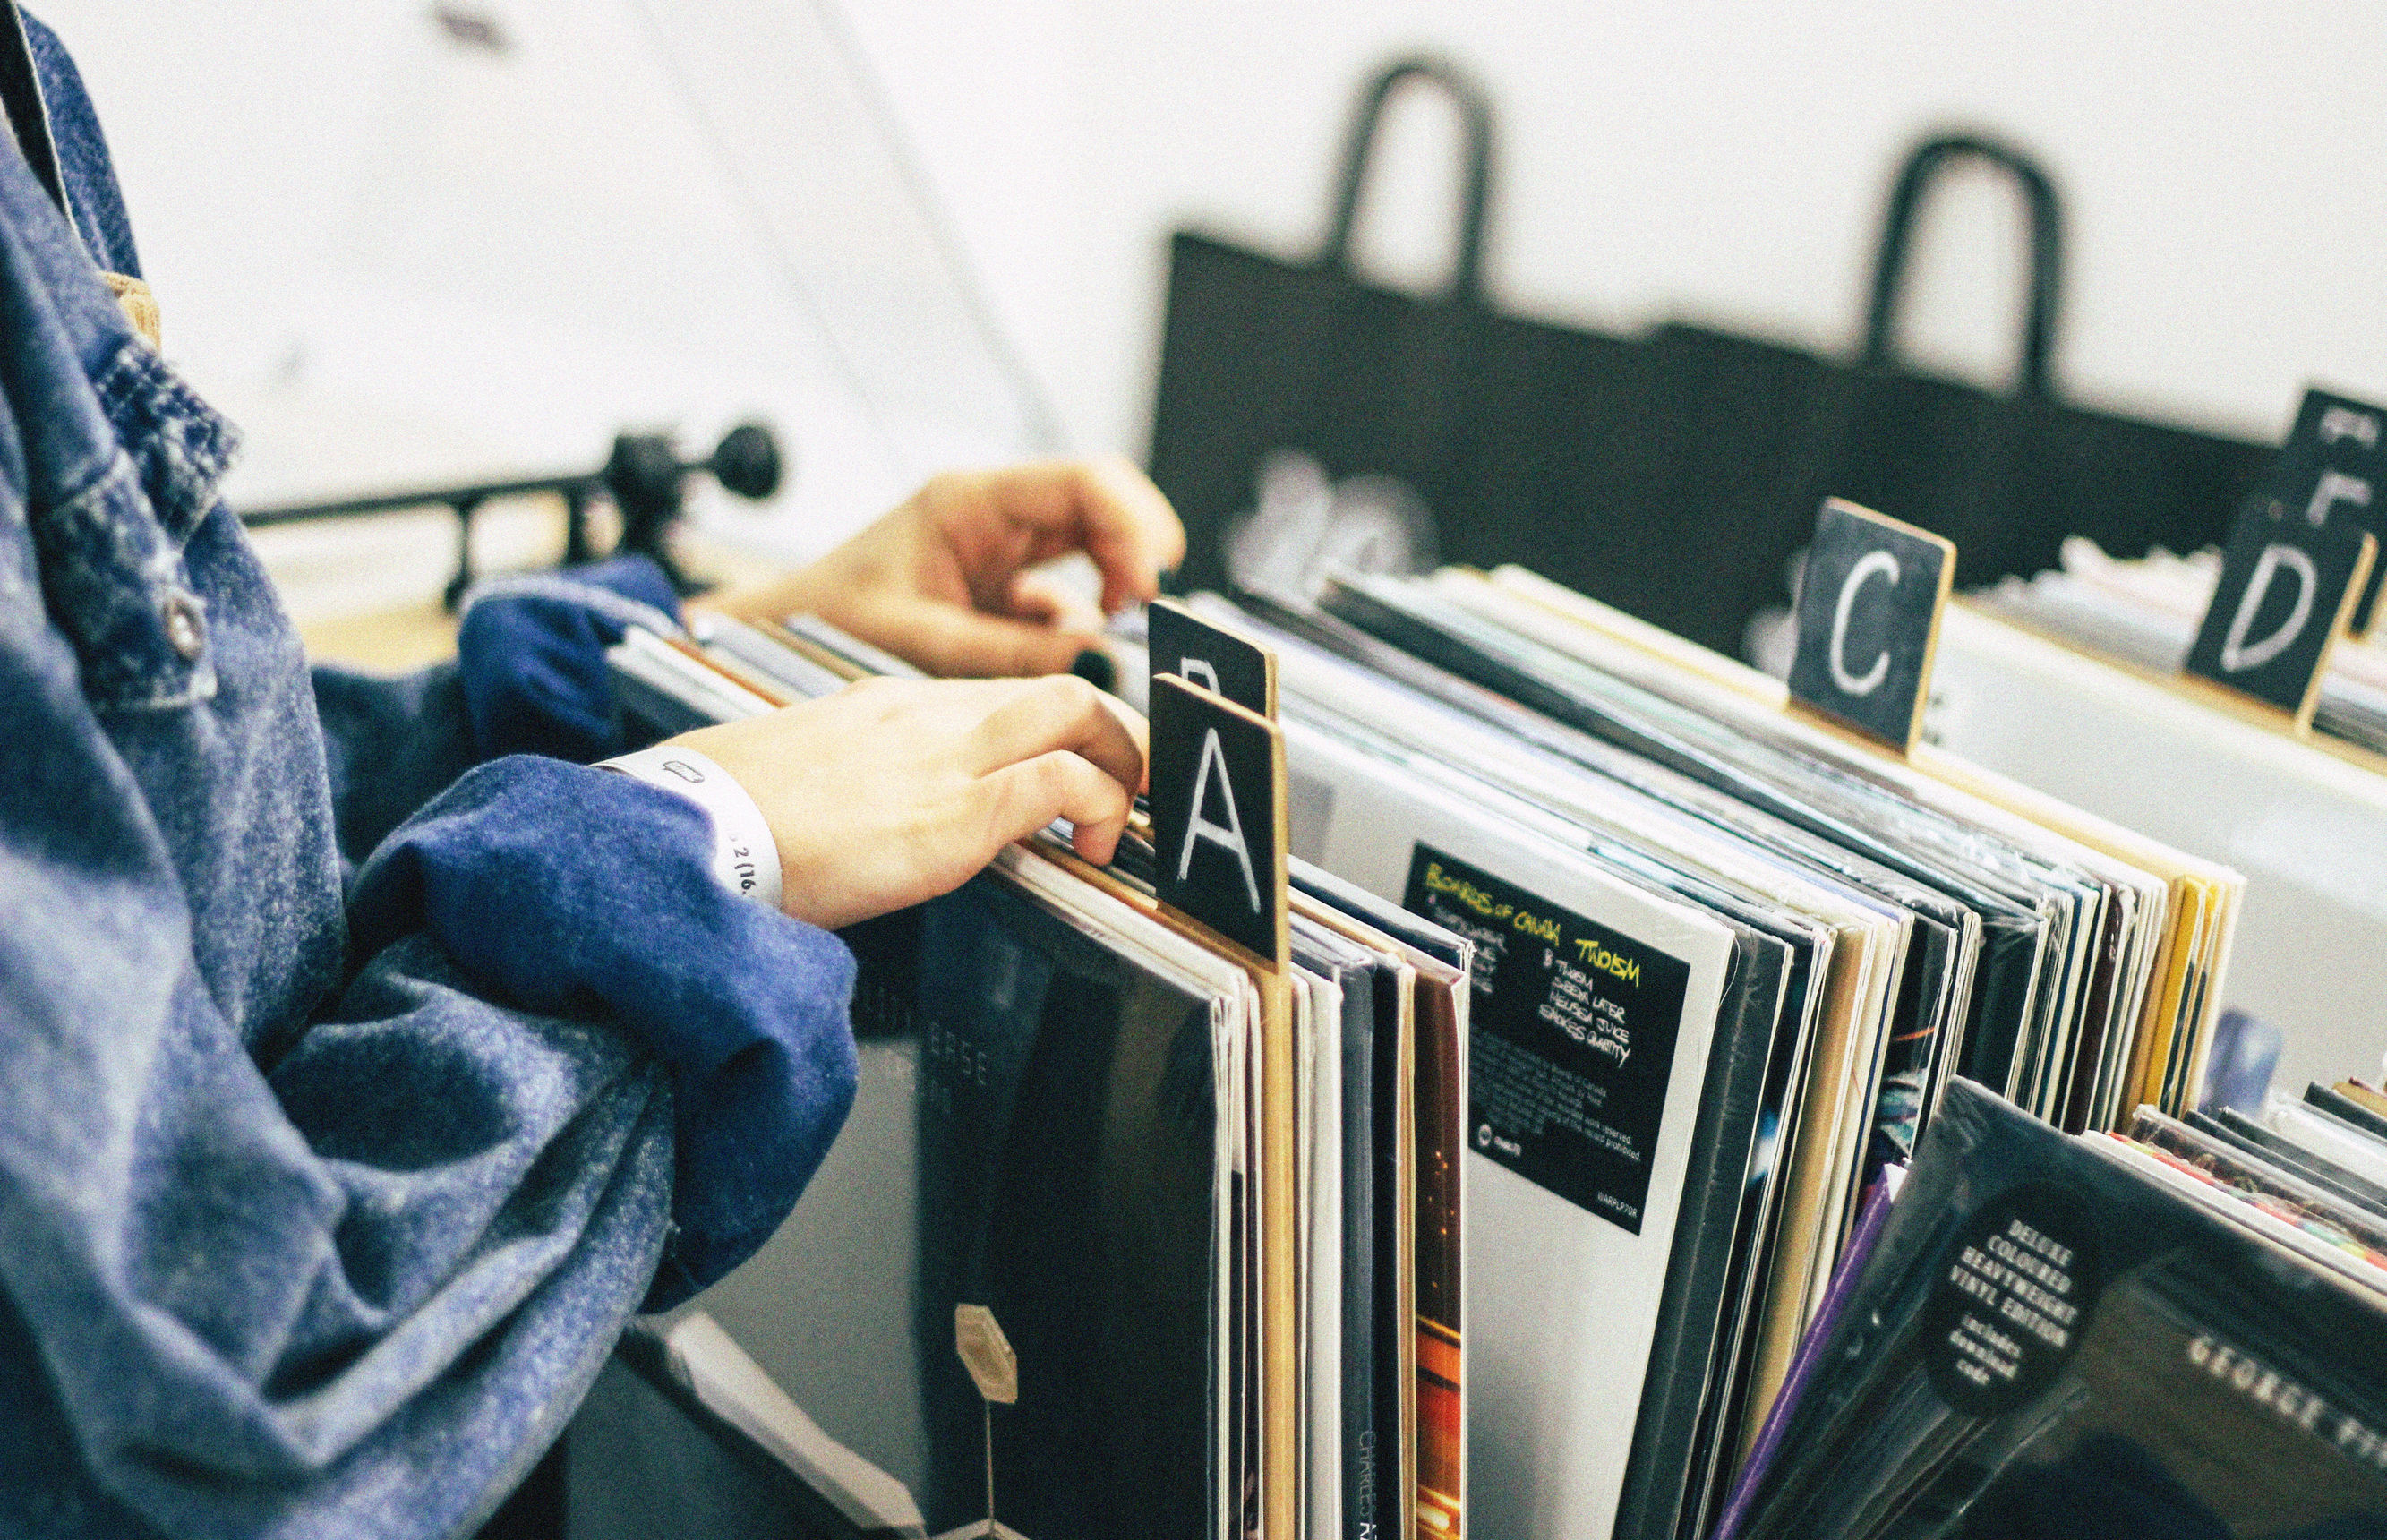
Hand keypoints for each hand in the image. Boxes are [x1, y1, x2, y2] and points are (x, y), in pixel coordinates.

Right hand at [676, 674, 1144, 929]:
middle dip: (1114, 735)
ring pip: (1078, 711)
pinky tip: (1087, 847)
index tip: (1072, 767)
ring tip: (1116, 820)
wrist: (689, 832)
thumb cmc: (723, 818)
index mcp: (887, 704)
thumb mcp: (801, 779)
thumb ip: (855, 782)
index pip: (1000, 694)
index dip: (1055, 730)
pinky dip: (1095, 808)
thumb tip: (869, 816)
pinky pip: (1059, 783)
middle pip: (1059, 687)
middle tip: (1125, 788)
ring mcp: (945, 756)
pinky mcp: (956, 810)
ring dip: (1119, 766)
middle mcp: (926, 714)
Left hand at [697, 456, 1184, 677]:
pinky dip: (1081, 624)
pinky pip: (1065, 594)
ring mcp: (999, 548)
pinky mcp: (1000, 589)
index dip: (1133, 523)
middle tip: (1148, 610)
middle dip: (1138, 551)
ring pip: (1092, 546)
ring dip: (1115, 588)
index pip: (1083, 483)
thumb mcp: (921, 639)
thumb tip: (1096, 657)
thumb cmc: (827, 623)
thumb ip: (1009, 651)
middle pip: (1101, 504)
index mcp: (969, 503)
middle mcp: (992, 515)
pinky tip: (1067, 655)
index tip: (1150, 582)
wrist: (773, 638)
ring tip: (1112, 637)